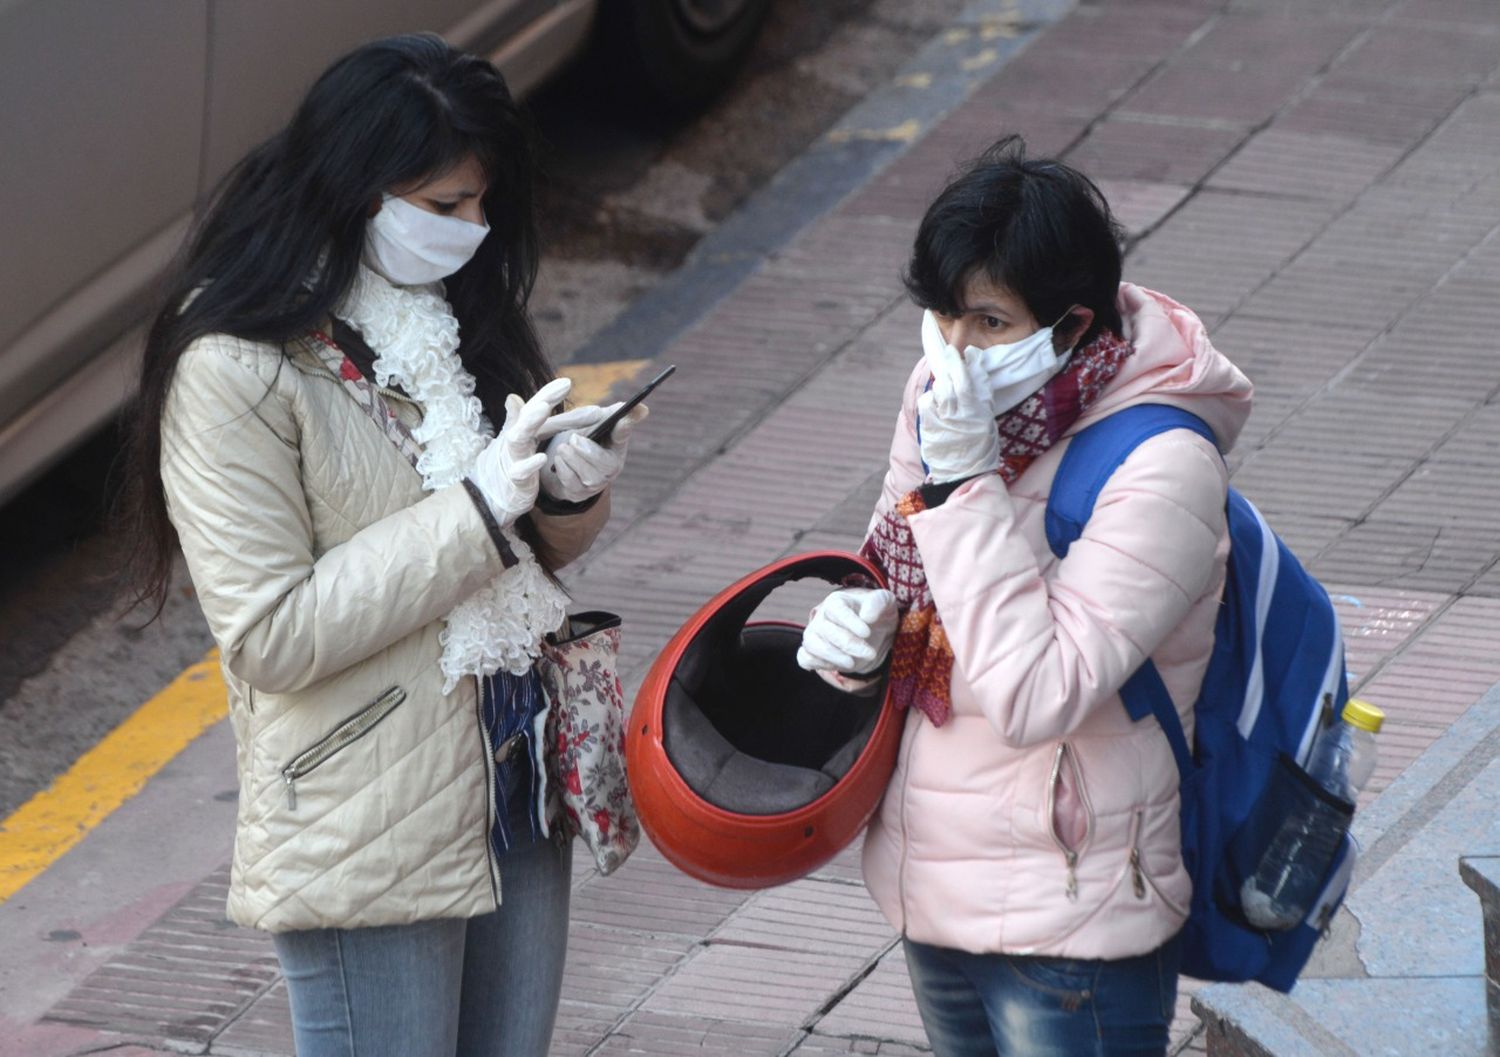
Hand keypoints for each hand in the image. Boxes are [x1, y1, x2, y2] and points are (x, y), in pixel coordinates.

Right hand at [471, 377, 571, 525]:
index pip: (535, 408)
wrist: (486, 498)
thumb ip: (520, 421)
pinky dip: (530, 464)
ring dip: (530, 422)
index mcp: (519, 430)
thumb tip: (513, 396)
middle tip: (565, 385)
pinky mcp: (514, 481)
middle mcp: (514, 440)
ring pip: (518, 438)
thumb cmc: (503, 466)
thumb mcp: (514, 442)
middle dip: (544, 399)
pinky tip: (543, 457)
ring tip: (544, 408)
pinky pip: (520, 472)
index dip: (549, 394)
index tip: (567, 381)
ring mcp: (511, 459)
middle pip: (528, 415)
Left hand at [539, 400, 648, 503]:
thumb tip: (631, 407)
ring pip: (590, 475)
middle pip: (607, 464)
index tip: (630, 414)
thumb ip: (598, 414)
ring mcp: (597, 483)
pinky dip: (563, 468)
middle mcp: (612, 466)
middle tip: (573, 438)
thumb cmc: (572, 437)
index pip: (624, 433)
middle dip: (588, 450)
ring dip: (572, 458)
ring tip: (562, 448)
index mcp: (615, 442)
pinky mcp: (580, 494)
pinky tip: (558, 460)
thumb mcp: (583, 422)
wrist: (548, 458)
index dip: (627, 425)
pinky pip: (573, 483)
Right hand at [796, 587, 898, 673]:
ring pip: (812, 645)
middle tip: (870, 653)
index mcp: (836, 601)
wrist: (873, 632)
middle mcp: (821, 617)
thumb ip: (878, 603)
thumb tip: (866, 616)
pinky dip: (817, 664)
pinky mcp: (812, 652)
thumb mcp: (886, 603)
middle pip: (826, 630)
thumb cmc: (878, 614)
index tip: (867, 633)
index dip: (849, 622)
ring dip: (832, 656)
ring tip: (852, 663)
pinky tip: (838, 667)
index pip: (836, 609)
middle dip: (848, 644)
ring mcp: (814, 635)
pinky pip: (804, 658)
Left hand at [916, 340, 1000, 483]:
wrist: (963, 475)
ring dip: (941, 383)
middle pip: (951, 383)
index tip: (963, 352)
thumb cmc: (979, 446)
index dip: (963, 364)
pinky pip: (926, 404)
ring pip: (938, 392)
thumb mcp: (987, 421)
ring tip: (945, 383)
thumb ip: (982, 395)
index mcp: (976, 414)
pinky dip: (930, 398)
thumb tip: (976, 368)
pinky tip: (935, 402)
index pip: (968, 382)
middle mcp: (958, 416)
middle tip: (949, 353)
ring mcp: (941, 422)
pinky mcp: (928, 428)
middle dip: (950, 364)